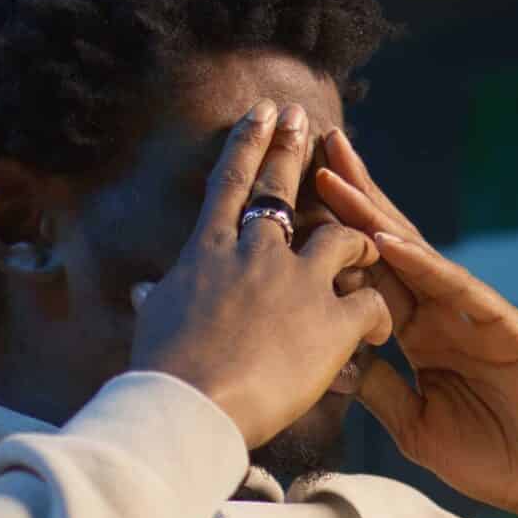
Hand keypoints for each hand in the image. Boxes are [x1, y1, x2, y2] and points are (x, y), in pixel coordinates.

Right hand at [129, 100, 393, 448]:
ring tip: (370, 247)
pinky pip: (371, 301)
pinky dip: (378, 314)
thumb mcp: (155, 323)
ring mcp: (296, 282)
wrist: (189, 404)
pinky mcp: (332, 319)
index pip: (228, 186)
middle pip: (281, 189)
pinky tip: (377, 331)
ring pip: (342, 238)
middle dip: (293, 148)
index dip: (246, 144)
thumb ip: (157, 299)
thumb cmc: (162, 372)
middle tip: (305, 116)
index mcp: (207, 253)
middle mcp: (254, 254)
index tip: (261, 113)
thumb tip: (139, 291)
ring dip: (359, 242)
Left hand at [314, 131, 517, 517]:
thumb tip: (329, 360)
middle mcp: (443, 315)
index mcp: (419, 337)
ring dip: (374, 214)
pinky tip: (387, 240)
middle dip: (352, 198)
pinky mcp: (506, 328)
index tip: (287, 206)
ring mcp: (474, 316)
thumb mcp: (415, 426)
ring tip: (335, 174)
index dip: (332, 240)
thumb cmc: (492, 458)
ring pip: (416, 255)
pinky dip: (422, 265)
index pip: (368, 277)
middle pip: (388, 246)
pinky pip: (456, 291)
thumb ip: (380, 389)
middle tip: (313, 148)